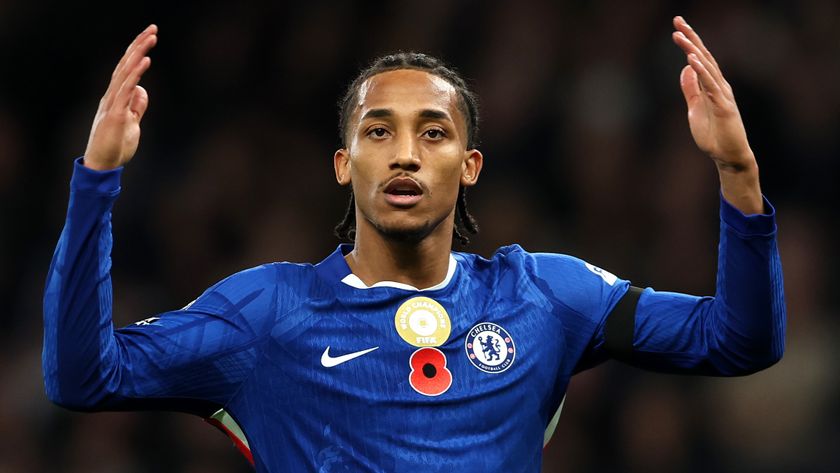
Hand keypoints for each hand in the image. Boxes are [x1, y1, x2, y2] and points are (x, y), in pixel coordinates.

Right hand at [83, 25, 157, 170]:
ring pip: (125, 72)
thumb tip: (142, 89)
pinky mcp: (116, 115)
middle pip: (125, 64)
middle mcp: (111, 96)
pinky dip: (135, 73)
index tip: (149, 37)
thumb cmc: (115, 146)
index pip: (126, 68)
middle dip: (139, 44)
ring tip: (151, 37)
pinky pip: (126, 89)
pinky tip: (145, 60)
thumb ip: (136, 107)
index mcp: (115, 97)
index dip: (137, 51)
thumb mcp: (131, 123)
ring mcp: (112, 104)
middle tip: (153, 28)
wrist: (102, 166)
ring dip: (138, 53)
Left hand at [671, 16, 754, 171]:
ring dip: (693, 50)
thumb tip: (685, 69)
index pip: (700, 58)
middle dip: (691, 38)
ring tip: (681, 36)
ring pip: (707, 68)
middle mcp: (719, 85)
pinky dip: (702, 72)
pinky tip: (693, 60)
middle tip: (678, 20)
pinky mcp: (724, 107)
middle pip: (704, 56)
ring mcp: (722, 95)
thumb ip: (691, 89)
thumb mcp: (695, 108)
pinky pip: (711, 86)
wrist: (727, 156)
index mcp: (712, 85)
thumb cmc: (714, 134)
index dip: (689, 42)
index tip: (677, 27)